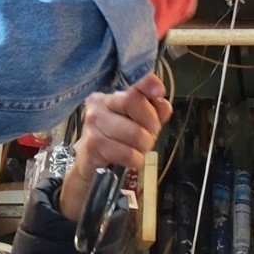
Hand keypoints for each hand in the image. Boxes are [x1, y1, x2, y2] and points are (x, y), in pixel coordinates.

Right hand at [59, 72, 170, 220]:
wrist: (89, 166)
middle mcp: (99, 105)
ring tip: (136, 150)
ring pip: (136, 133)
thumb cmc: (117, 141)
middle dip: (150, 126)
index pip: (133, 87)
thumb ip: (153, 113)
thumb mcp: (138, 125)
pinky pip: (128, 153)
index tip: (158, 91)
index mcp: (111, 97)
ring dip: (143, 147)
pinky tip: (129, 160)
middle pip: (136, 104)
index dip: (148, 87)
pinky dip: (135, 160)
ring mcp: (93, 124)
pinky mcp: (93, 145)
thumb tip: (164, 105)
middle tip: (147, 138)